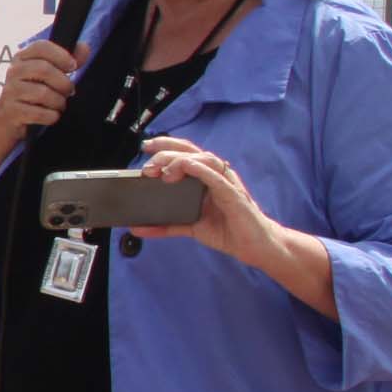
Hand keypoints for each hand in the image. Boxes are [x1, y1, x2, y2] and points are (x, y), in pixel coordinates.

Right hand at [0, 40, 74, 177]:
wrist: (7, 120)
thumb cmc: (32, 93)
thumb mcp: (48, 74)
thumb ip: (67, 60)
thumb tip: (84, 48)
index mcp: (22, 58)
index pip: (41, 47)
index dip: (60, 55)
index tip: (73, 66)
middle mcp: (13, 71)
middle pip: (44, 69)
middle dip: (63, 83)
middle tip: (69, 91)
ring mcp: (10, 91)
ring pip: (43, 93)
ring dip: (58, 102)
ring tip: (58, 105)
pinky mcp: (11, 111)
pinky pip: (39, 113)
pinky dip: (51, 116)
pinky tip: (50, 115)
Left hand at [133, 136, 277, 262]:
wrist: (254, 246)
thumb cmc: (227, 231)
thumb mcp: (190, 227)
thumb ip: (166, 225)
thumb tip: (137, 228)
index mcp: (205, 178)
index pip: (184, 153)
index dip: (165, 145)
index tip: (145, 146)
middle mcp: (216, 175)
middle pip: (190, 152)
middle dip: (166, 154)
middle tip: (148, 168)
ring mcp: (226, 183)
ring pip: (202, 159)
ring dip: (180, 161)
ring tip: (163, 173)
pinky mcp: (234, 195)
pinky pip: (217, 177)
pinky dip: (202, 170)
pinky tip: (189, 166)